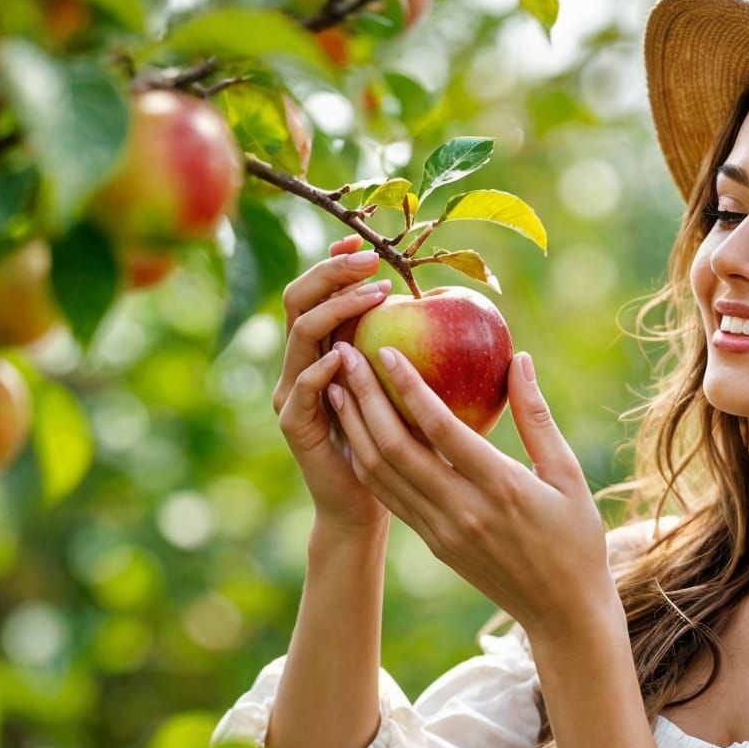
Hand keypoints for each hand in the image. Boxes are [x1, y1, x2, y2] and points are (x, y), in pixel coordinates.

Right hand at [274, 234, 393, 538]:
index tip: (365, 242)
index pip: (319, 289)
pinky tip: (347, 354)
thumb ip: (414, 349)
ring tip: (373, 296)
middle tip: (371, 259)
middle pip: (298, 298)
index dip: (335, 261)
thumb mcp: (408, 388)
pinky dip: (323, 367)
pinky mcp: (295, 423)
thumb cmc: (400, 445)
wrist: (366, 505)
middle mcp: (301, 363)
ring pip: (301, 334)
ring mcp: (293, 392)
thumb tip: (455, 303)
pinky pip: (305, 387)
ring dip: (336, 309)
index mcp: (324, 348)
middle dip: (332, 272)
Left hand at [329, 338, 611, 634]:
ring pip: (381, 474)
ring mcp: (441, 531)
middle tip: (345, 355)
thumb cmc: (577, 539)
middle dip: (364, 398)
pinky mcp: (433, 544)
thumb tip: (518, 358)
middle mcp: (462, 510)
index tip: (385, 350)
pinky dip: (368, 460)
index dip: (408, 387)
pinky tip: (358, 431)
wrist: (563, 613)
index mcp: (501, 488)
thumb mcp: (567, 476)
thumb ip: (537, 418)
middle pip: (395, 448)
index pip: (441, 429)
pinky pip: (390, 497)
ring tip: (338, 386)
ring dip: (354, 428)